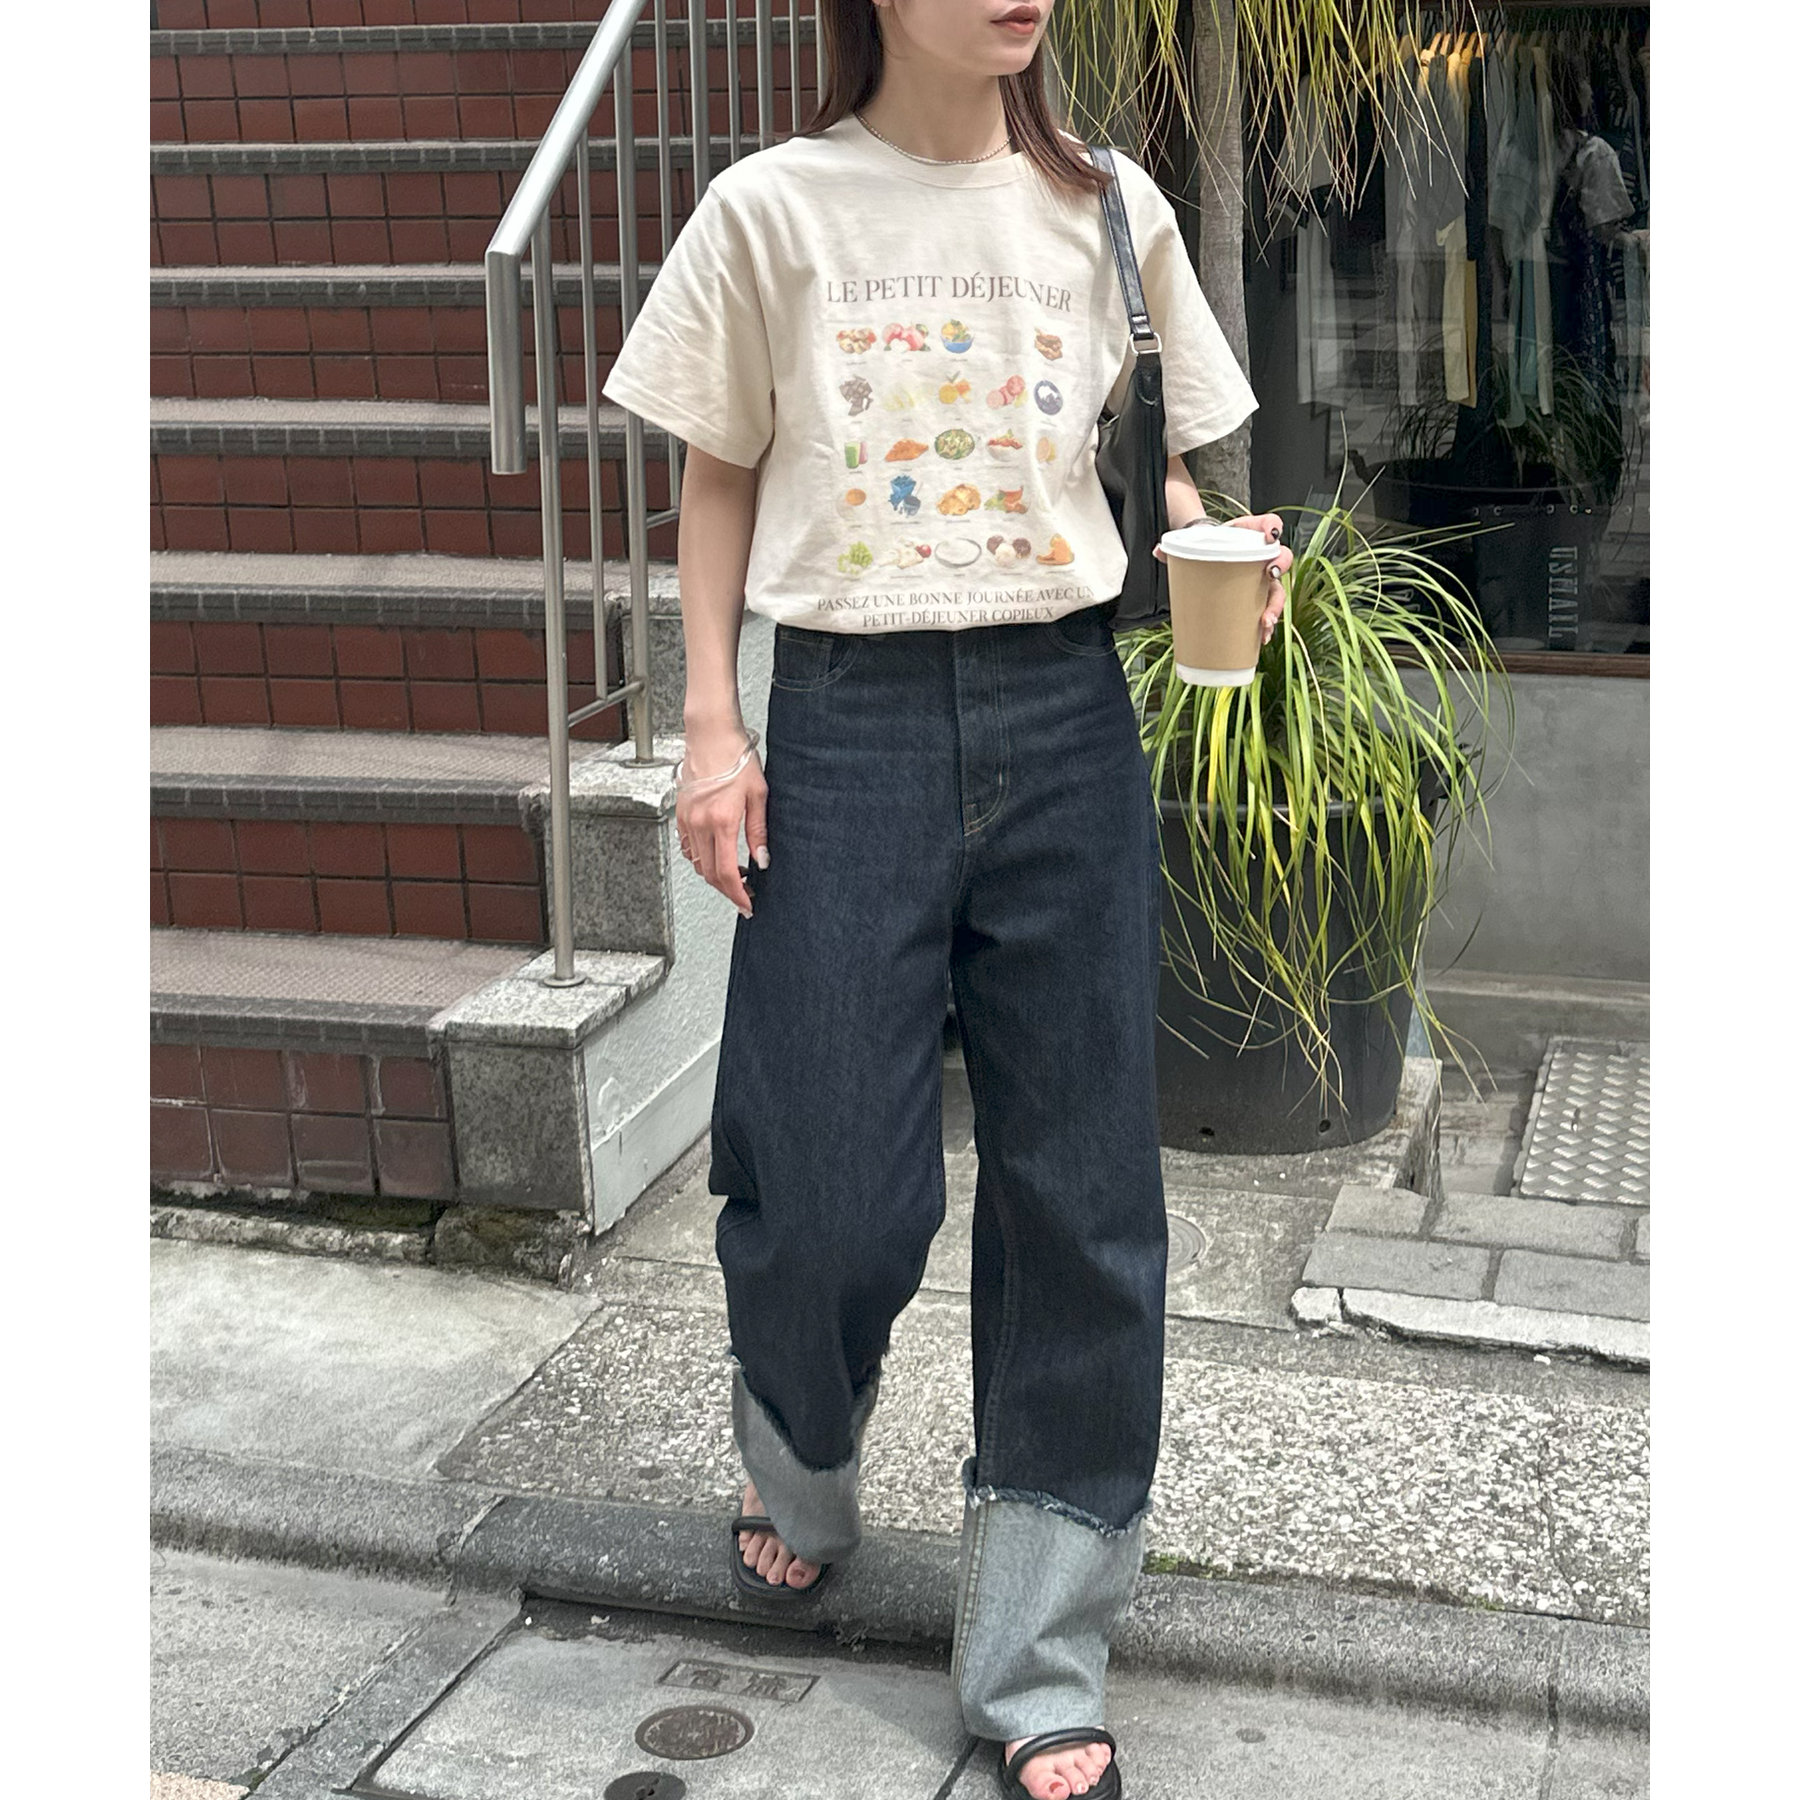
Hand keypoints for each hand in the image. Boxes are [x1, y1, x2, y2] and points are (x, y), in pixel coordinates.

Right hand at [675, 719, 766, 918]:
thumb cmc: (736, 757)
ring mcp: (687, 819)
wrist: (711, 735)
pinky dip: (701, 859)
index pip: (727, 872)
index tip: (747, 904)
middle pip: (709, 873)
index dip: (737, 894)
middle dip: (727, 890)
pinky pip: (688, 847)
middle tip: (744, 896)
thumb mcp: (758, 795)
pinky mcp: (681, 813)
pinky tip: (715, 855)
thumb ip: (758, 831)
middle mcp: (700, 823)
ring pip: (697, 863)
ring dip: (714, 875)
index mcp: (722, 821)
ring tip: (734, 876)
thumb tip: (762, 860)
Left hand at [1153, 511, 1293, 645]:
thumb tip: (1159, 551)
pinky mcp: (1257, 596)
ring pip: (1277, 589)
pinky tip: (1261, 637)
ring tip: (1265, 624)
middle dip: (1278, 569)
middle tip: (1269, 578)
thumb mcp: (1195, 542)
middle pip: (1281, 558)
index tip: (1270, 535)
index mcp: (1250, 534)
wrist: (1207, 554)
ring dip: (1275, 607)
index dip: (1272, 526)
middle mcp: (1262, 554)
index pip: (1268, 523)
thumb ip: (1177, 546)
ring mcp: (1262, 576)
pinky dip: (1265, 624)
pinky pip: (1267, 609)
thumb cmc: (1208, 547)